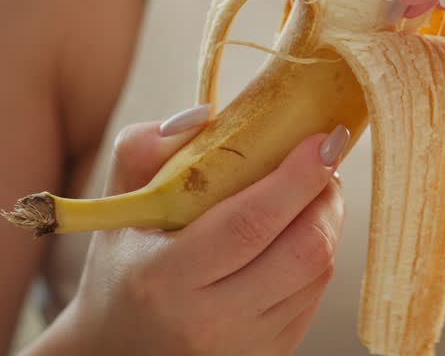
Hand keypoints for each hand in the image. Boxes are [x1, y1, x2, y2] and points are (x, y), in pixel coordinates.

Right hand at [39, 112, 347, 355]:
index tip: (323, 138)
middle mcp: (210, 322)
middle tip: (322, 159)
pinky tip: (294, 237)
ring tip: (308, 194)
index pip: (251, 222)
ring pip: (318, 272)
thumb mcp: (117, 211)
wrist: (118, 354)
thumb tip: (205, 114)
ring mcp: (245, 347)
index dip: (297, 177)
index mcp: (165, 278)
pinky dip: (316, 256)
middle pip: (304, 250)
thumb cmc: (122, 272)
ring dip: (327, 222)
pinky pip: (315, 296)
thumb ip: (144, 150)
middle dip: (326, 195)